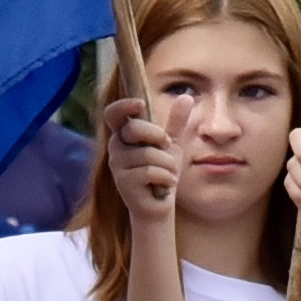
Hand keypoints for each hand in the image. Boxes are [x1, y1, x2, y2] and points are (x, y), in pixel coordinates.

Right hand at [97, 91, 182, 233]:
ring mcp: (117, 166)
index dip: (124, 106)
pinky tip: (165, 186)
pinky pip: (151, 171)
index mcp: (124, 135)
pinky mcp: (124, 183)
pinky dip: (166, 178)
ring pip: (149, 153)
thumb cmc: (162, 172)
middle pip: (134, 128)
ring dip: (167, 165)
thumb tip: (186, 96)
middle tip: (166, 147)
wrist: (160, 205)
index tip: (141, 104)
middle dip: (158, 136)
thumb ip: (176, 121)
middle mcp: (115, 148)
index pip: (113, 114)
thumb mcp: (172, 144)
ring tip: (166, 174)